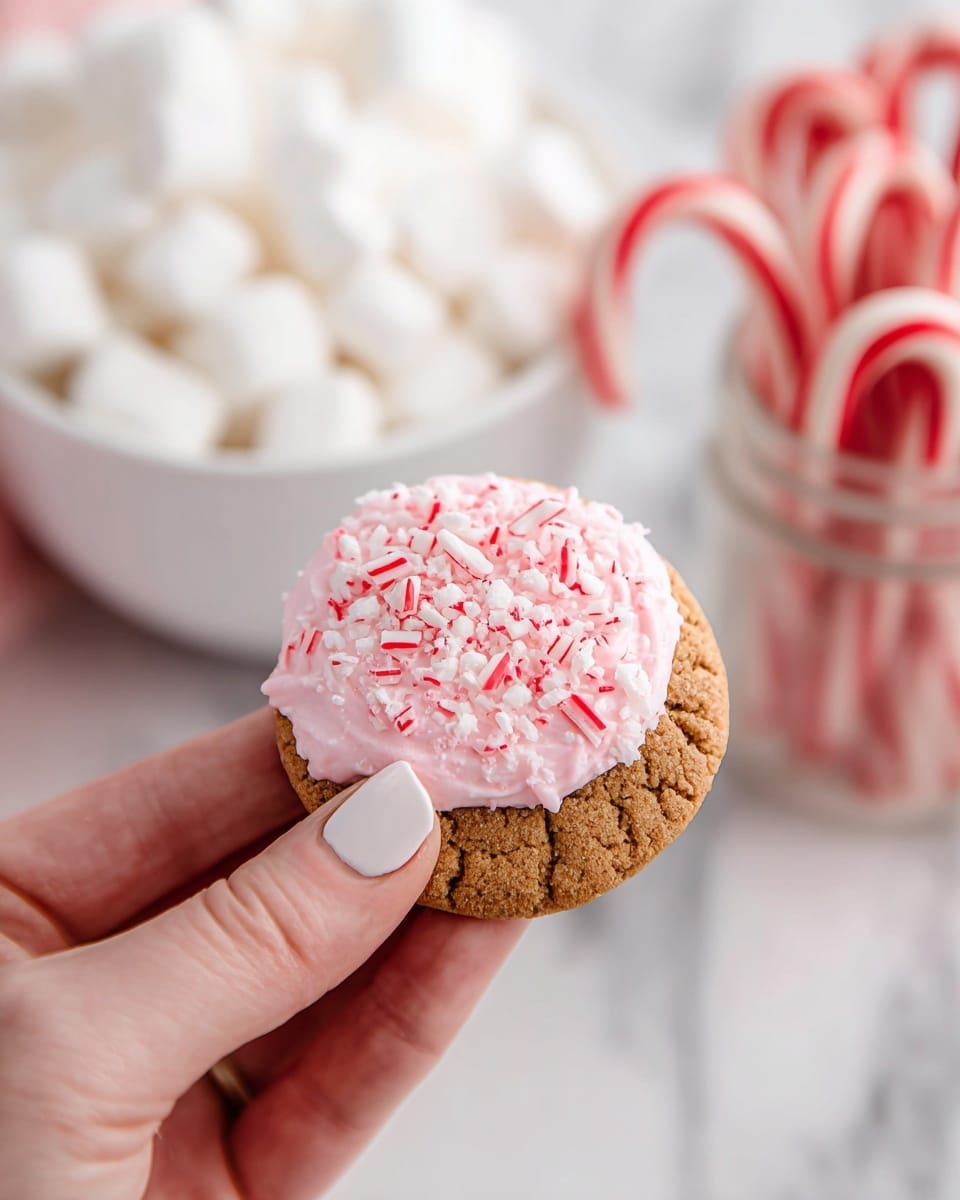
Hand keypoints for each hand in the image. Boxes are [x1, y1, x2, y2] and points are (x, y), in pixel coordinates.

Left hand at [0, 710, 521, 1198]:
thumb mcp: (68, 1058)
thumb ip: (241, 939)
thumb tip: (384, 825)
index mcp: (1, 925)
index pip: (173, 805)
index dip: (291, 755)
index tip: (398, 712)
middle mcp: (85, 997)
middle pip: (263, 887)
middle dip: (375, 830)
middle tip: (482, 766)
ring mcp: (161, 1092)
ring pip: (318, 981)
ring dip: (423, 913)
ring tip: (512, 837)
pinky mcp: (229, 1185)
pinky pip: (337, 1080)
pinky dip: (416, 1010)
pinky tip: (480, 932)